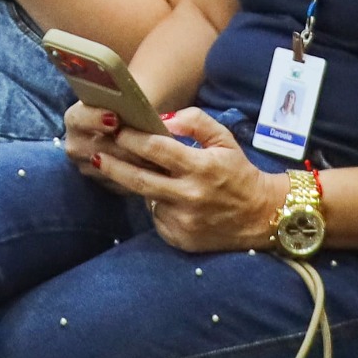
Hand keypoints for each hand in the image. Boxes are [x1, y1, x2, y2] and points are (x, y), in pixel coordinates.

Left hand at [80, 108, 276, 252]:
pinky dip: (157, 206)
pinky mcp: (181, 239)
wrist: (262, 216)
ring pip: (147, 199)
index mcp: (201, 167)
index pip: (157, 149)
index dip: (133, 138)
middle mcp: (190, 195)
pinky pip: (157, 218)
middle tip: (95, 155)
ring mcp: (184, 220)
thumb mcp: (223, 139)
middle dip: (113, 165)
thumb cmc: (239, 172)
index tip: (117, 129)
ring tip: (135, 174)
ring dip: (139, 185)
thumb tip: (163, 119)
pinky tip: (167, 199)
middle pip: (139, 179)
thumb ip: (194, 121)